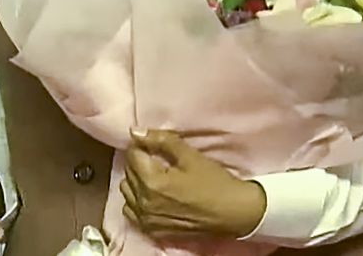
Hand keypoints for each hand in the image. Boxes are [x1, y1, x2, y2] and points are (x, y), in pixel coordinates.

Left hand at [121, 129, 266, 239]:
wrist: (235, 213)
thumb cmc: (214, 182)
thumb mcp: (190, 156)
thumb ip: (161, 141)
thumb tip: (135, 131)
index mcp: (151, 182)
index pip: (133, 155)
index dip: (142, 146)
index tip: (154, 145)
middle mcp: (144, 203)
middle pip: (129, 173)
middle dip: (139, 162)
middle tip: (158, 159)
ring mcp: (147, 220)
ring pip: (128, 192)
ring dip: (136, 181)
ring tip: (155, 177)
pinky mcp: (153, 231)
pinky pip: (132, 212)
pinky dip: (137, 201)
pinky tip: (152, 196)